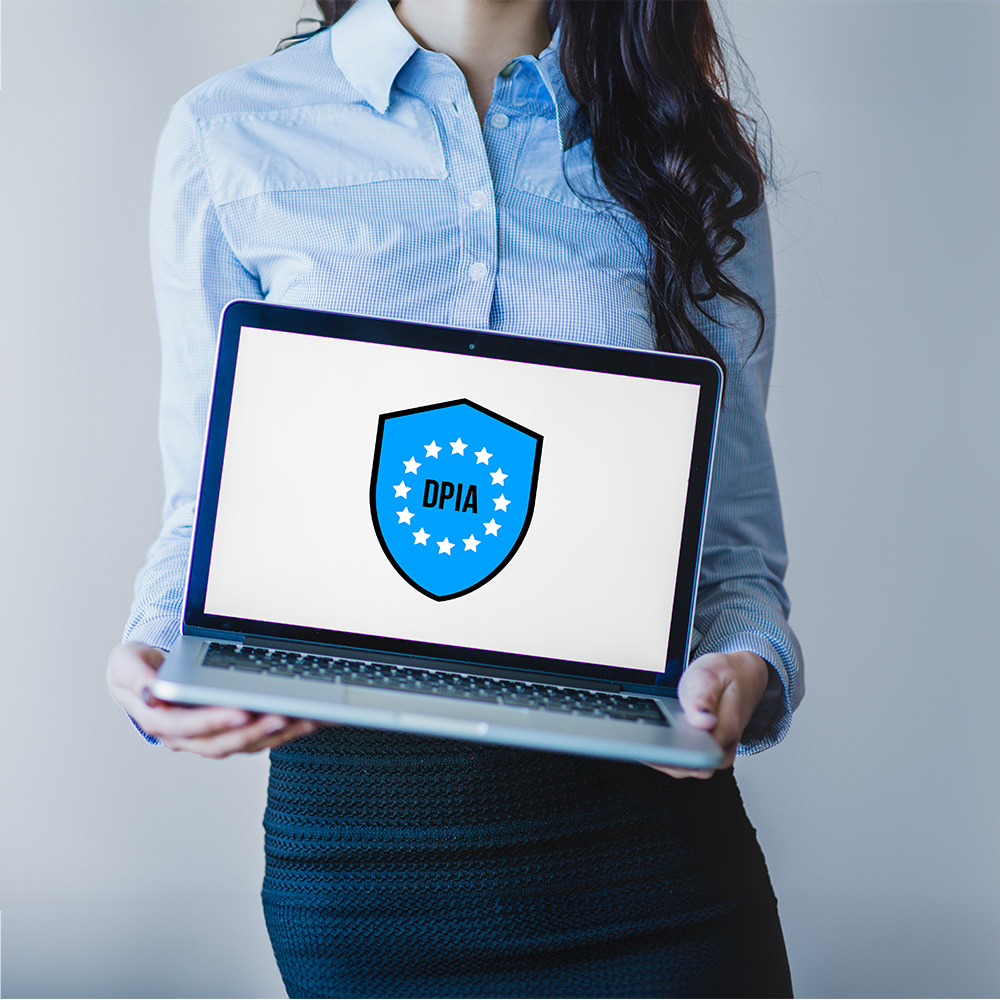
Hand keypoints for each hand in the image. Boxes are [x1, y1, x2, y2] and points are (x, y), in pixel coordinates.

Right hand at [106, 641, 318, 757]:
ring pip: (243, 745)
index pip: (186, 727)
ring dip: (275, 736)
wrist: (144, 672)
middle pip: (221, 743)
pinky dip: (281, 732)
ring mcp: (207, 736)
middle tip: (283, 717)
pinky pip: (255, 738)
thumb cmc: (136, 666)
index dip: (214, 722)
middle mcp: (184, 735)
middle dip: (253, 732)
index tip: (242, 713)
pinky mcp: (227, 732)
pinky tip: (304, 719)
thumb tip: (152, 693)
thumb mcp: (126, 663)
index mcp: (158, 719)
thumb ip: (137, 677)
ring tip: (303, 720)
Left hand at [647, 650, 769, 779]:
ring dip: (664, 757)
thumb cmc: (725, 675)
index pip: (700, 757)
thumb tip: (703, 722)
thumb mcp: (710, 677)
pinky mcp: (708, 750)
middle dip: (663, 758)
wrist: (742, 675)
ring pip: (687, 767)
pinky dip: (669, 752)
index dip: (672, 757)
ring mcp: (717, 751)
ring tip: (645, 741)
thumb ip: (703, 699)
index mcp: (727, 729)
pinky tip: (654, 741)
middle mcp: (724, 746)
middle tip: (641, 744)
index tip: (650, 750)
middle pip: (690, 767)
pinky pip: (687, 759)